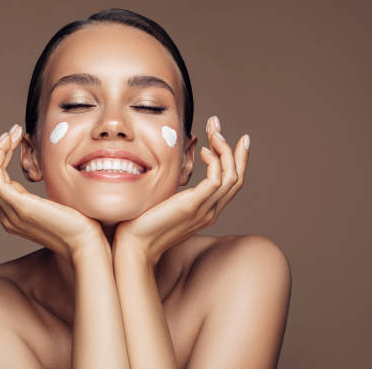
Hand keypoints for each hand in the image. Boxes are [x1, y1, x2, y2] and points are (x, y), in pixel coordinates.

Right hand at [0, 124, 104, 262]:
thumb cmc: (78, 226)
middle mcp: (8, 218)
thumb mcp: (55, 208)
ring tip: (11, 133)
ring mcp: (12, 214)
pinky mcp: (22, 207)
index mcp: (14, 218)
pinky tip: (6, 146)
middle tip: (3, 135)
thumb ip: (43, 198)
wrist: (86, 243)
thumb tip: (44, 179)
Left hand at [113, 116, 249, 265]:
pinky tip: (203, 150)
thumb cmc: (142, 224)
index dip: (236, 160)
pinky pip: (217, 180)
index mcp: (206, 211)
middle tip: (218, 125)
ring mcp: (204, 211)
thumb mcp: (165, 203)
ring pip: (231, 176)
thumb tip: (174, 169)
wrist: (134, 246)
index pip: (232, 184)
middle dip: (233, 149)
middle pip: (237, 177)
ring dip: (225, 149)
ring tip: (214, 132)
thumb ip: (175, 191)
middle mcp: (210, 212)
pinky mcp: (193, 206)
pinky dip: (215, 161)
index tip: (232, 138)